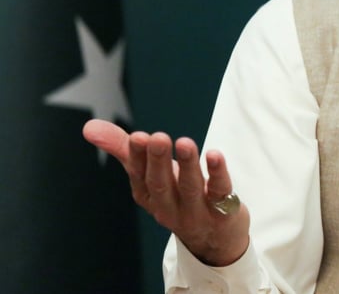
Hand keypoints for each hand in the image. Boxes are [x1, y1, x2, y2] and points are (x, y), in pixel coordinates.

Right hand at [83, 119, 250, 265]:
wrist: (215, 238)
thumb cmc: (179, 196)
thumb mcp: (151, 174)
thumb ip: (124, 148)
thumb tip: (89, 127)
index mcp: (149, 196)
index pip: (140, 175)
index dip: (138, 157)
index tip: (137, 137)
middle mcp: (169, 207)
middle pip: (161, 184)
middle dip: (158, 161)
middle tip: (158, 138)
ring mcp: (196, 212)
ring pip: (189, 187)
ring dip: (187, 164)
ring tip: (185, 142)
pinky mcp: (223, 211)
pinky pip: (220, 192)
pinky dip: (217, 174)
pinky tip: (215, 155)